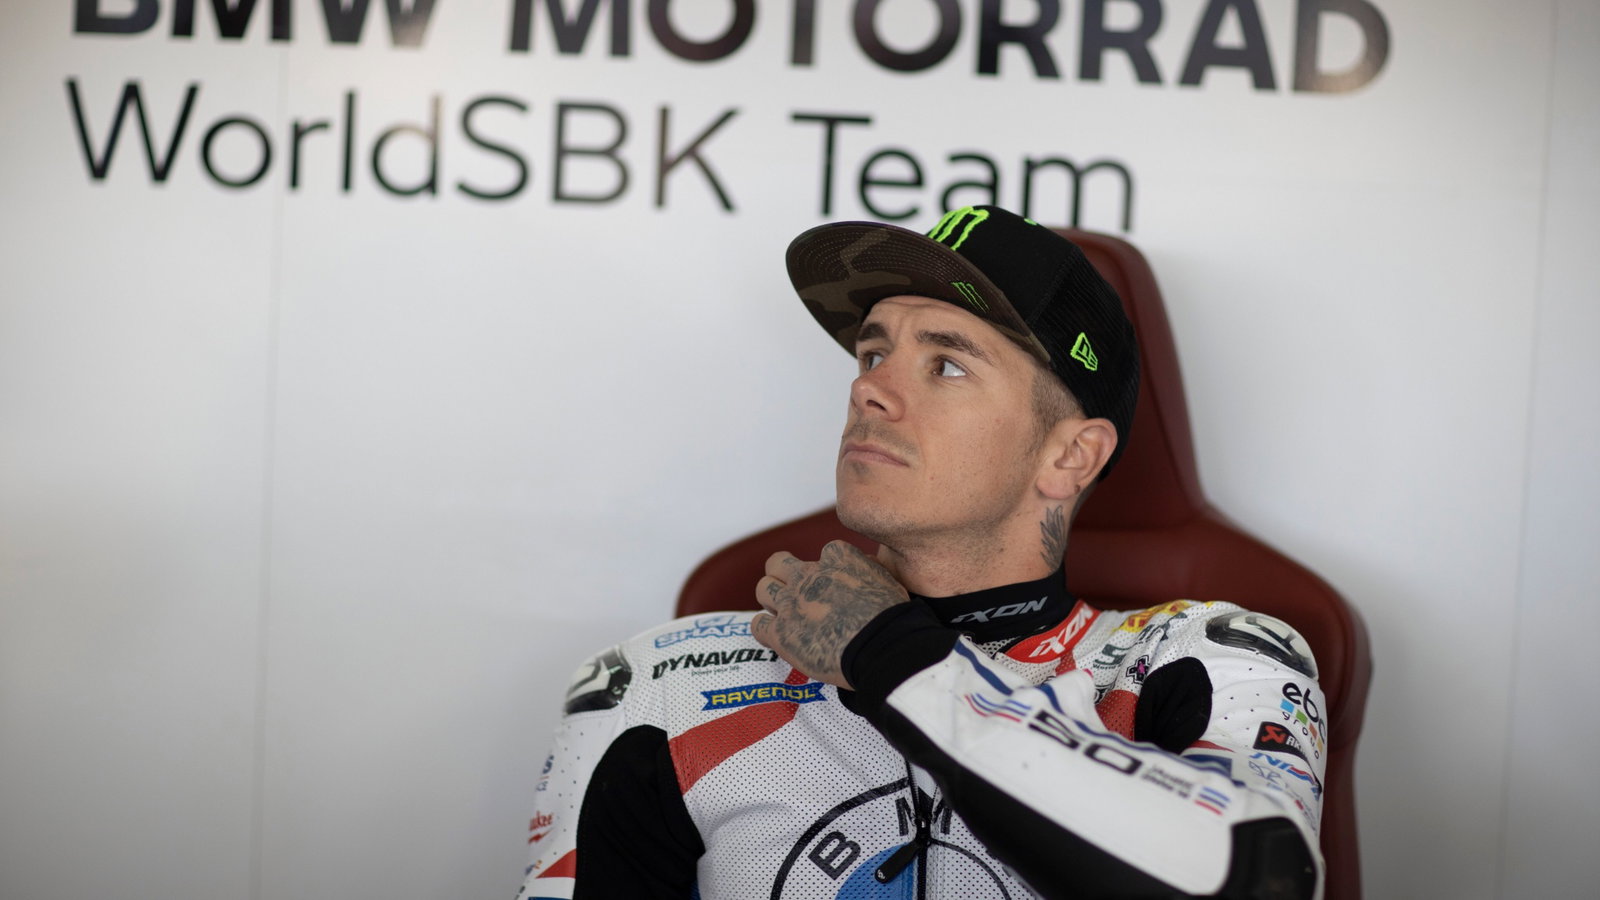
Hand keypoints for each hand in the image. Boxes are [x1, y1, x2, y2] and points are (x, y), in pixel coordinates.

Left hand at [751, 540, 909, 687]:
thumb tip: (866, 565)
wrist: (881, 645)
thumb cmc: (892, 616)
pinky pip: (758, 625)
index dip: (830, 569)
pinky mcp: (781, 633)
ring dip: (771, 600)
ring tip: (784, 614)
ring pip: (763, 588)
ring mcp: (791, 603)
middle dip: (782, 573)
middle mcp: (809, 576)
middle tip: (794, 591)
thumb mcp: (888, 579)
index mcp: (837, 558)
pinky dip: (765, 630)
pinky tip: (776, 637)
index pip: (826, 552)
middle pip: (778, 562)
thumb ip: (869, 569)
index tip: (836, 584)